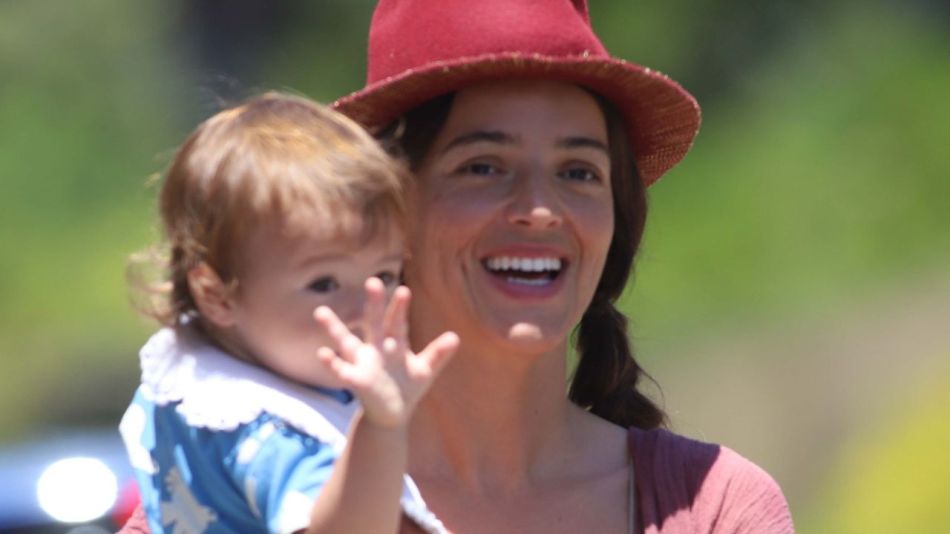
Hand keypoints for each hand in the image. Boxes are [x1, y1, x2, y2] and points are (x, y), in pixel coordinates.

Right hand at [313, 277, 458, 427]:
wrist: (393, 414)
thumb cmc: (408, 386)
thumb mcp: (425, 370)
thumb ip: (438, 354)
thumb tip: (455, 337)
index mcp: (395, 343)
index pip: (398, 322)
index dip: (400, 308)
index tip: (404, 290)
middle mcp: (377, 348)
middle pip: (374, 323)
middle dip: (374, 305)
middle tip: (373, 281)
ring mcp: (364, 363)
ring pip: (346, 341)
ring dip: (334, 328)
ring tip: (320, 311)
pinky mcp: (356, 381)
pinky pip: (341, 370)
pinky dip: (331, 363)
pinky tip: (322, 353)